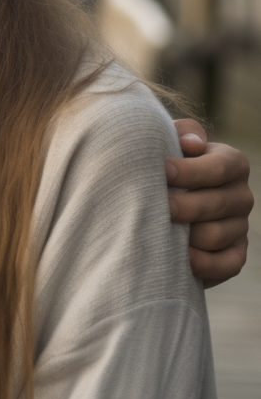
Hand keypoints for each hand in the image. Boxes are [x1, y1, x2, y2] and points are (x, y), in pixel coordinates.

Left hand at [167, 119, 251, 287]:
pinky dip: (206, 264)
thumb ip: (182, 133)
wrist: (157, 196)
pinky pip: (228, 264)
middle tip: (160, 207)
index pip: (220, 167)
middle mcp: (241, 194)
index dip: (191, 171)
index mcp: (231, 162)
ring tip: (161, 231)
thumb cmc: (162, 163)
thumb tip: (192, 143)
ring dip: (188, 236)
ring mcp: (239, 226)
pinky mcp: (234, 254)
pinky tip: (182, 259)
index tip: (163, 173)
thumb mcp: (170, 141)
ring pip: (218, 235)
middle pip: (218, 203)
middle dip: (184, 206)